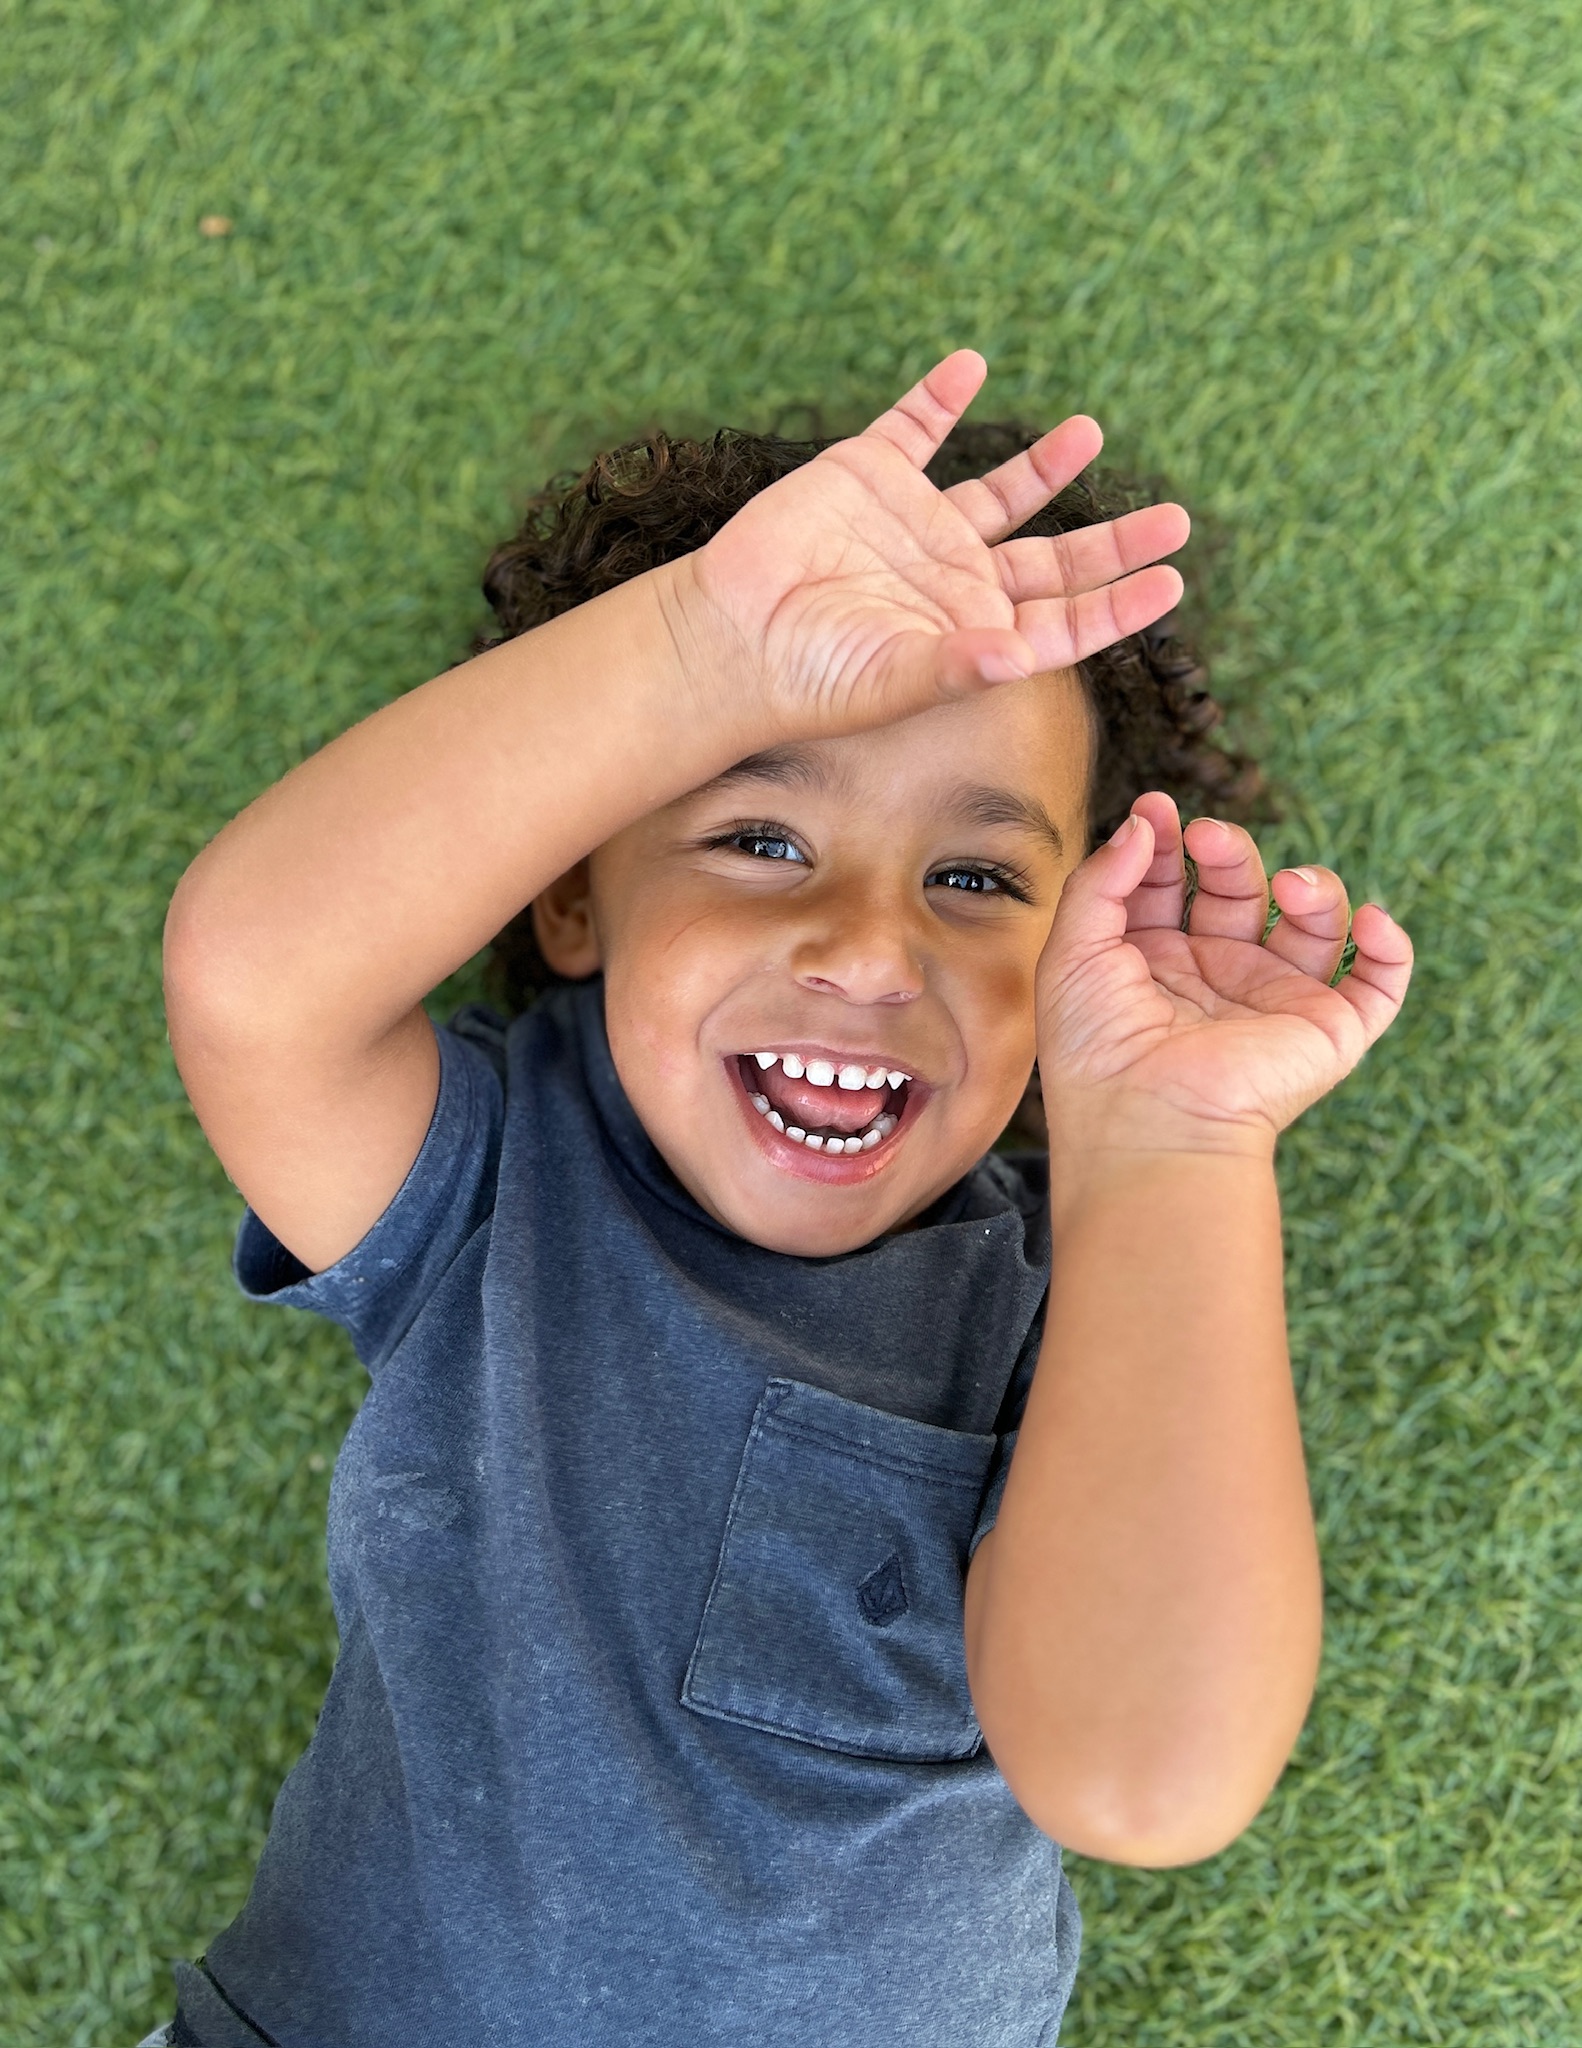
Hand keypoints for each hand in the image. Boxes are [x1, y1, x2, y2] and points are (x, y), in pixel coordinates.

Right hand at [668, 349, 1189, 741]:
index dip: (1119, 604)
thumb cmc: (809, 678)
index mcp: (973, 631)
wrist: (729, 637)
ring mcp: (915, 526)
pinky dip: (941, 395)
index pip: (1064, 619)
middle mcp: (955, 579)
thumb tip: (1023, 658)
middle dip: (1114, 540)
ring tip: (1091, 433)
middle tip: (1176, 520)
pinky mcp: (867, 476)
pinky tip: (971, 367)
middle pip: (1054, 556)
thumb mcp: (891, 680)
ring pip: (1000, 489)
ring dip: (1047, 464)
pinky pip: (914, 426)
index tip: (1173, 583)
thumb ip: (959, 667)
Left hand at [1036, 791, 1413, 1155]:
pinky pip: (1379, 985)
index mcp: (1153, 964)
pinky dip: (1390, 947)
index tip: (1157, 806)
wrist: (1147, 1126)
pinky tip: (1367, 919)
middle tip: (1207, 837)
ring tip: (1289, 884)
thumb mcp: (1072, 952)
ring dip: (1313, 887)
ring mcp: (1275, 1004)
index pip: (1168, 885)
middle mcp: (1216, 979)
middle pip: (1239, 891)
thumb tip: (1145, 822)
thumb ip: (1102, 880)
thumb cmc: (1097, 1053)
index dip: (1166, 841)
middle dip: (1228, 852)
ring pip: (1314, 926)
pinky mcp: (1328, 1033)